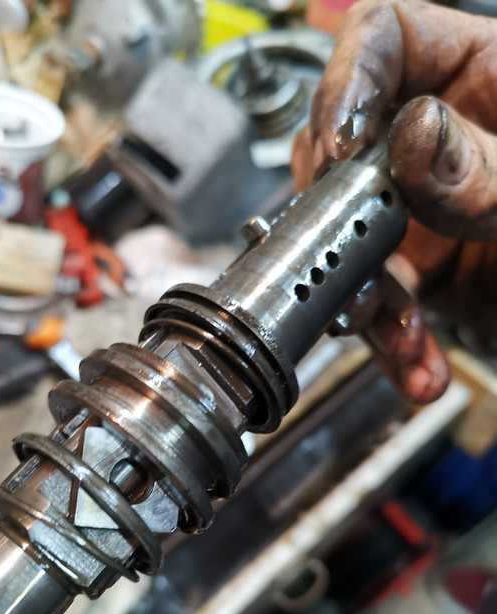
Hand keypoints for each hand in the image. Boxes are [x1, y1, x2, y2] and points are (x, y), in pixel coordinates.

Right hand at [292, 0, 496, 400]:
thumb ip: (488, 164)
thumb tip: (412, 136)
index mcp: (481, 74)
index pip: (386, 37)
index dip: (348, 81)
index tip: (342, 144)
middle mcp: (435, 139)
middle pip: (343, 146)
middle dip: (340, 209)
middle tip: (354, 247)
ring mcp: (419, 208)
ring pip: (345, 237)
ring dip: (362, 294)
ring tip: (391, 327)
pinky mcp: (419, 272)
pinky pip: (378, 301)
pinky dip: (390, 342)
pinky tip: (417, 367)